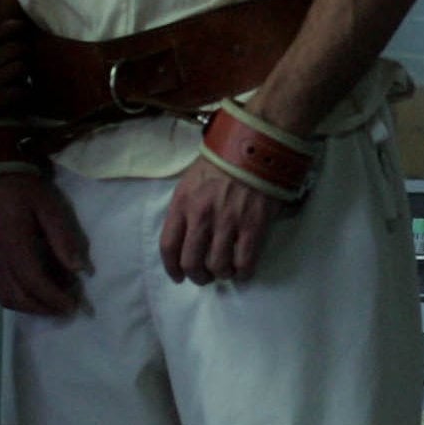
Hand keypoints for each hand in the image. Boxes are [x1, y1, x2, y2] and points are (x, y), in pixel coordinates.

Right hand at [0, 22, 25, 130]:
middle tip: (26, 54)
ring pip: (21, 67)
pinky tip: (25, 92)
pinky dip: (25, 90)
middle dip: (24, 49)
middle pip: (15, 48)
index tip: (22, 25)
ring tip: (26, 73)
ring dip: (26, 69)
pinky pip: (20, 90)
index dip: (13, 26)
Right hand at [0, 173, 89, 314]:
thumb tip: (80, 270)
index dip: (54, 298)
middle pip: (18, 296)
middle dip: (44, 308)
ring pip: (5, 297)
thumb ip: (63, 239)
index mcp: (13, 243)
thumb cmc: (23, 190)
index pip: (34, 281)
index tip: (73, 305)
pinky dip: (16, 300)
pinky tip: (32, 296)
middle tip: (65, 309)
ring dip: (30, 308)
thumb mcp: (49, 207)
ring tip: (51, 306)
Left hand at [160, 159, 282, 285]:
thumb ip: (184, 207)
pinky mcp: (253, 225)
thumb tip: (184, 235)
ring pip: (218, 266)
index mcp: (183, 203)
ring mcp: (228, 222)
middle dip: (197, 276)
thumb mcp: (190, 181)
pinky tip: (243, 269)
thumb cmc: (222, 162)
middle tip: (205, 277)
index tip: (178, 276)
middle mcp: (202, 216)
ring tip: (226, 270)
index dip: (172, 268)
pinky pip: (244, 262)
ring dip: (221, 274)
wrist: (255, 147)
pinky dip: (242, 272)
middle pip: (191, 262)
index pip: (168, 246)